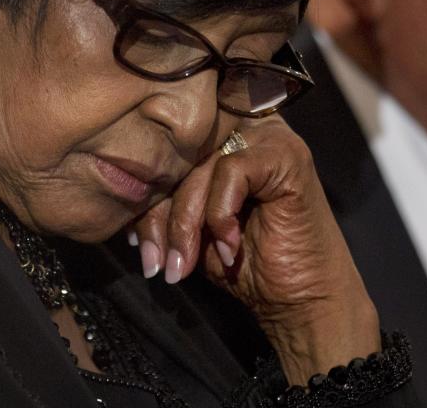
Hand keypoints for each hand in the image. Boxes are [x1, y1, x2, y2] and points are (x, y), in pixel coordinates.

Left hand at [129, 116, 380, 383]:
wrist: (301, 301)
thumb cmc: (249, 265)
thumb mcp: (194, 230)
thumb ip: (169, 201)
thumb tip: (126, 192)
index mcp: (225, 137)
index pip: (171, 149)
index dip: (150, 194)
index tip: (138, 242)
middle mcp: (248, 126)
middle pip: (182, 155)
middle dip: (161, 214)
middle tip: (156, 262)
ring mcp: (271, 136)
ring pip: (202, 165)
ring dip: (185, 223)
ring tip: (184, 265)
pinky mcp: (287, 154)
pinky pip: (232, 170)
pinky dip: (220, 214)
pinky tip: (228, 247)